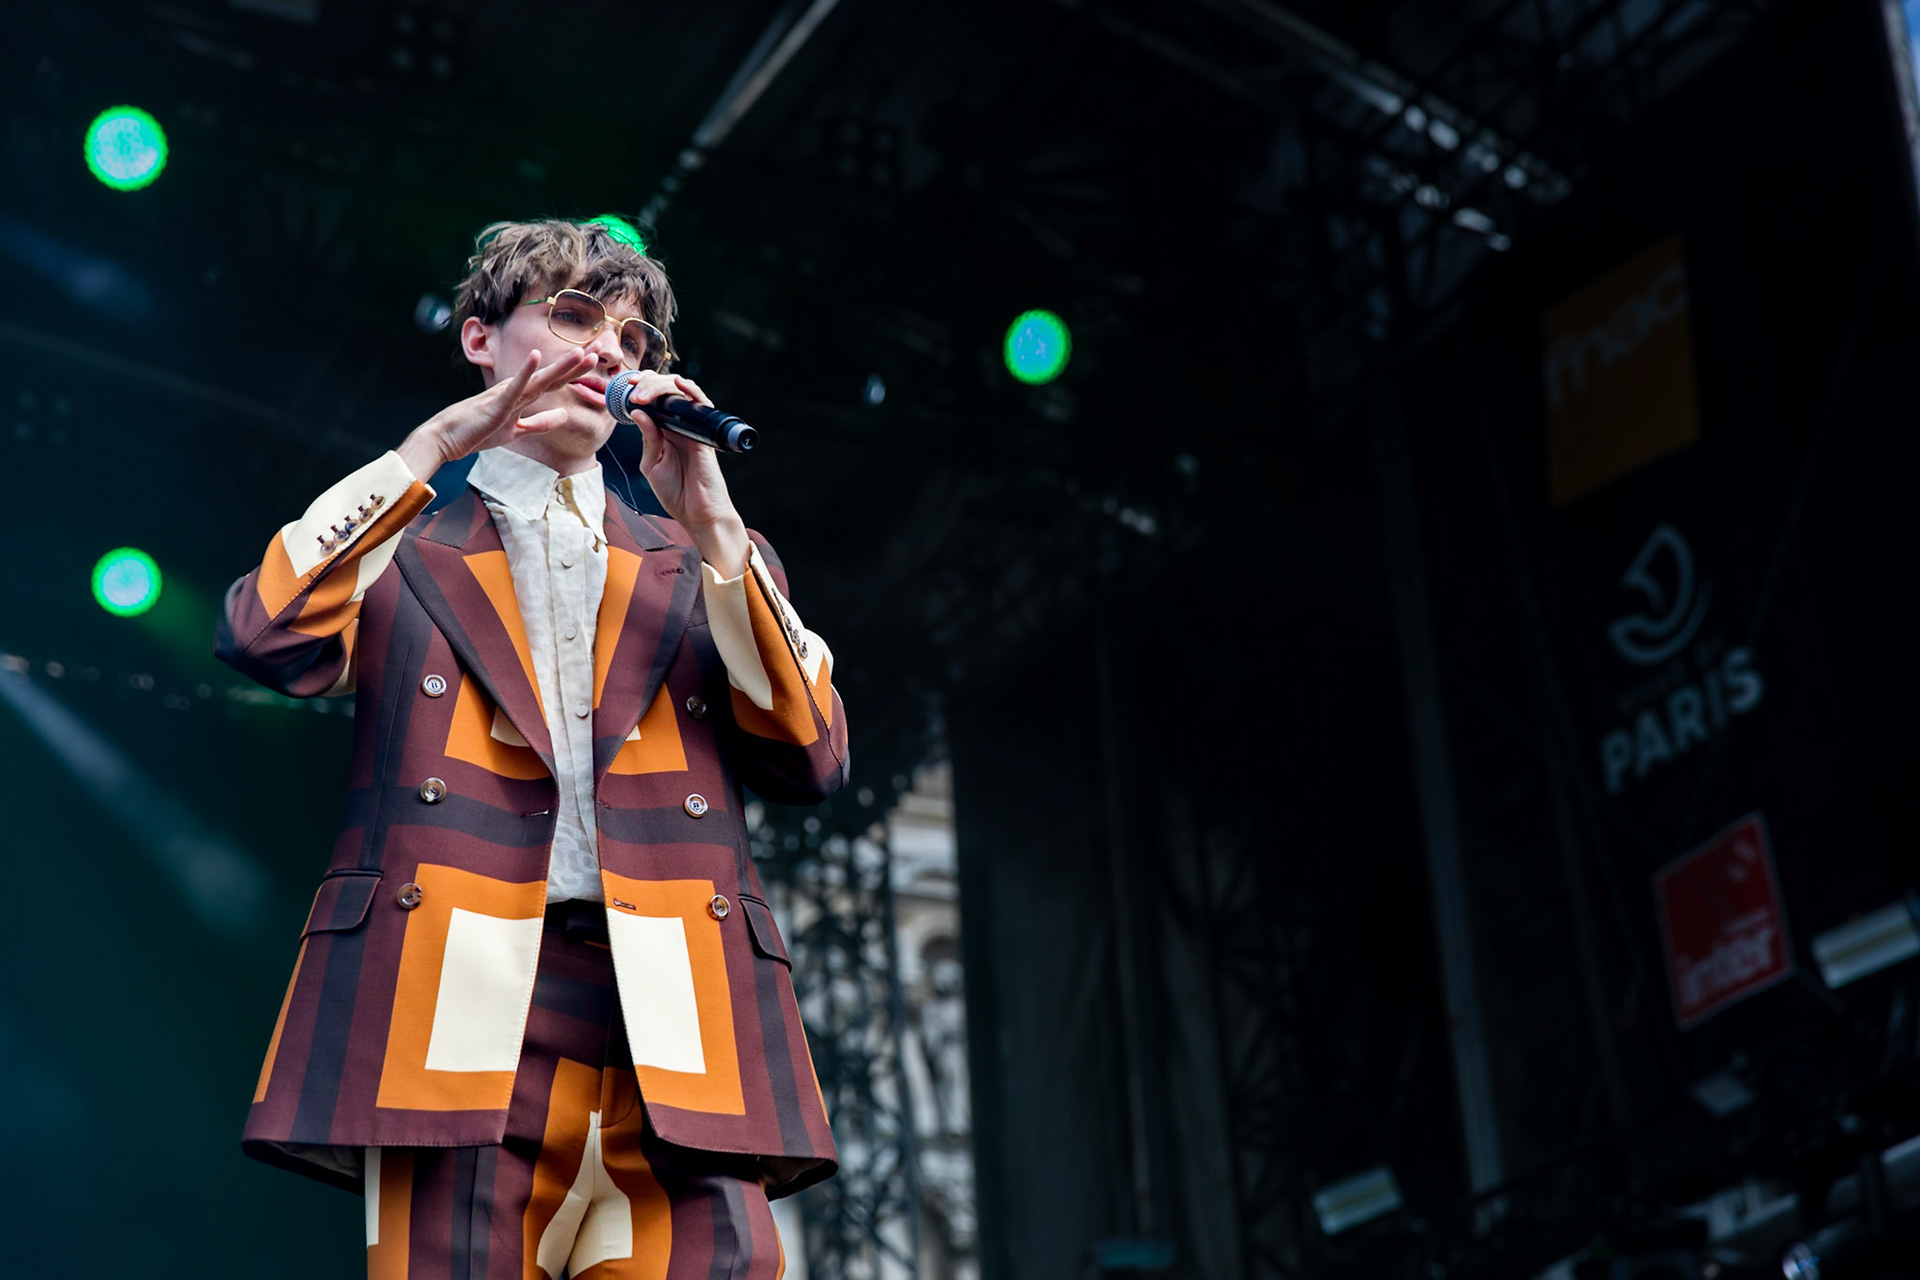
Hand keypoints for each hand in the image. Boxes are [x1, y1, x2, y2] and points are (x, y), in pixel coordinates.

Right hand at [396, 347, 594, 478]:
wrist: (446, 439)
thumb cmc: (477, 432)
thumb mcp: (516, 430)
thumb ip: (541, 423)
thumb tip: (565, 416)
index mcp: (521, 397)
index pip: (552, 383)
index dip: (573, 374)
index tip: (593, 363)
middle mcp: (516, 391)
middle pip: (550, 378)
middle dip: (573, 367)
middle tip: (596, 353)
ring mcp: (506, 396)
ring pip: (538, 379)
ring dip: (558, 366)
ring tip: (578, 353)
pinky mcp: (496, 405)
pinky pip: (514, 387)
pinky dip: (525, 372)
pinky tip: (535, 356)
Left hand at [629, 372, 749, 574]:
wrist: (698, 515)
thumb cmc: (676, 493)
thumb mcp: (652, 464)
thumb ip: (647, 439)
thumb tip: (639, 413)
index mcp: (665, 431)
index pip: (655, 400)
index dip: (641, 388)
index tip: (625, 385)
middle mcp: (680, 425)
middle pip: (666, 391)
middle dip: (647, 384)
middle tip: (632, 388)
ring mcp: (693, 428)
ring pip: (682, 392)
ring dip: (661, 386)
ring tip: (643, 393)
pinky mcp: (703, 435)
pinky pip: (701, 406)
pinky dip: (692, 391)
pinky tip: (679, 383)